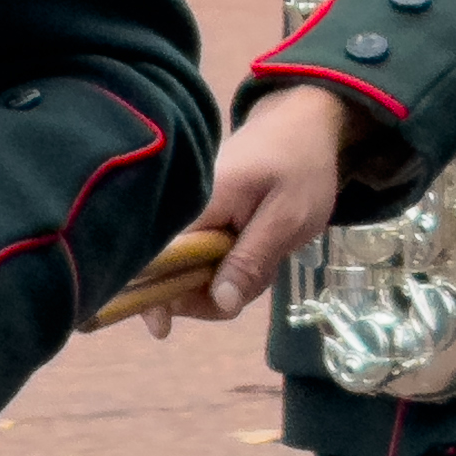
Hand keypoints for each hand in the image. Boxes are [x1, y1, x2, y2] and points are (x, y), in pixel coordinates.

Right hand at [175, 84, 355, 322]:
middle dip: (202, 294)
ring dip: (220, 280)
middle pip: (170, 267)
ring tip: (264, 264)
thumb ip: (251, 261)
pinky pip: (201, 252)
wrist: (301, 126)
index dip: (153, 294)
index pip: (159, 256)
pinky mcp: (200, 213)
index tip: (161, 329)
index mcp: (199, 204)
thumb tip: (220, 303)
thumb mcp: (287, 219)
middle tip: (248, 294)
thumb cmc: (299, 169)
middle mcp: (183, 206)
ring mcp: (190, 210)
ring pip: (189, 264)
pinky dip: (225, 265)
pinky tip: (253, 255)